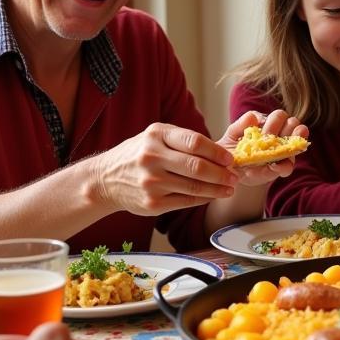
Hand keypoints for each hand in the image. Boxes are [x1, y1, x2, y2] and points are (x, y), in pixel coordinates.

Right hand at [87, 122, 241, 215]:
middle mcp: (152, 157)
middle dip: (222, 173)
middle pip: (197, 167)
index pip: (194, 142)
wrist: (105, 179)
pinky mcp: (152, 203)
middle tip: (235, 176)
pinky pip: (186, 201)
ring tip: (230, 188)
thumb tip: (221, 153)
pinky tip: (213, 195)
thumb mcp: (155, 136)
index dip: (217, 152)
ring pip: (194, 187)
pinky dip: (203, 198)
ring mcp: (151, 182)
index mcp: (156, 135)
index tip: (231, 158)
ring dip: (217, 189)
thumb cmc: (138, 154)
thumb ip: (184, 140)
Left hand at [217, 110, 309, 186]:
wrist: (228, 168)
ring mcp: (283, 152)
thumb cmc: (232, 147)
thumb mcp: (232, 134)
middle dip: (287, 128)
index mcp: (269, 124)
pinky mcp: (280, 168)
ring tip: (282, 147)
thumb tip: (253, 118)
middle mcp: (280, 135)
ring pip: (297, 143)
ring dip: (293, 143)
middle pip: (293, 124)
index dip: (277, 120)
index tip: (265, 128)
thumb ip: (240, 124)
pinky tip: (273, 166)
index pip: (281, 116)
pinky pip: (287, 167)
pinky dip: (282, 167)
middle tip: (271, 136)